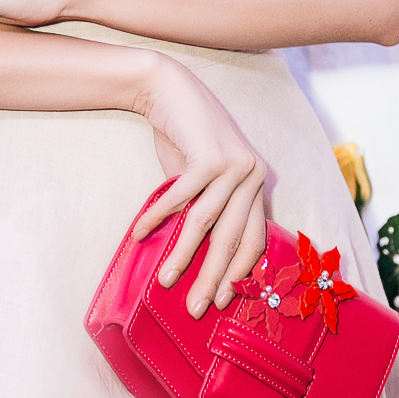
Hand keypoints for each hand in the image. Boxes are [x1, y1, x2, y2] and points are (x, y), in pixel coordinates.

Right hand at [131, 58, 267, 318]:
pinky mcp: (209, 157)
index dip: (239, 272)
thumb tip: (202, 259)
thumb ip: (211, 209)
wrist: (169, 89)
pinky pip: (181, 199)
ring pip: (206, 224)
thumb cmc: (185, 139)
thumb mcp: (204, 178)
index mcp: (257, 183)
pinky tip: (141, 233)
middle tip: (197, 308)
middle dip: (213, 278)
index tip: (224, 300)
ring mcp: (234, 165)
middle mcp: (253, 175)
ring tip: (165, 281)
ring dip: (183, 255)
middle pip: (233, 239)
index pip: (255, 238)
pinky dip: (158, 217)